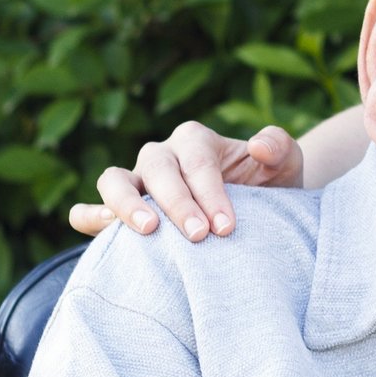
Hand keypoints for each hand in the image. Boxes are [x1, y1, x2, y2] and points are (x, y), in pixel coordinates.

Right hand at [68, 121, 305, 239]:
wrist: (258, 214)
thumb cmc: (268, 188)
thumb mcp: (285, 164)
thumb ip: (279, 147)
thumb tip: (258, 144)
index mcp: (196, 141)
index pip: (197, 161)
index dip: (210, 193)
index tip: (226, 227)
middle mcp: (162, 156)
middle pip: (157, 168)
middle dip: (177, 202)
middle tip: (200, 236)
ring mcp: (137, 181)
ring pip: (114, 180)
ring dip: (126, 204)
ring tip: (148, 231)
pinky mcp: (121, 210)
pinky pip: (92, 208)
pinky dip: (90, 216)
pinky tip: (100, 229)